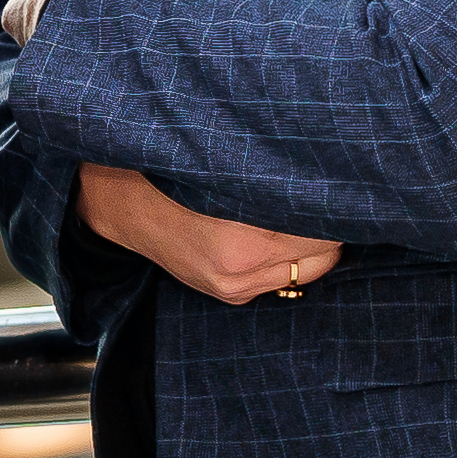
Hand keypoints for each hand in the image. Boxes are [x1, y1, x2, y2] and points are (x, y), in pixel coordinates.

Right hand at [75, 162, 341, 308]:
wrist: (116, 201)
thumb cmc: (169, 170)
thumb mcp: (224, 164)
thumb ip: (277, 176)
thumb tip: (335, 170)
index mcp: (242, 243)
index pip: (325, 231)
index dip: (338, 203)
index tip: (340, 182)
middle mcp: (240, 272)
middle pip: (325, 254)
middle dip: (329, 224)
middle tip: (324, 193)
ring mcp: (234, 287)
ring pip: (311, 269)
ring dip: (312, 241)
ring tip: (298, 209)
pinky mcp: (228, 293)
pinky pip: (283, 277)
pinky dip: (289, 256)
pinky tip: (272, 231)